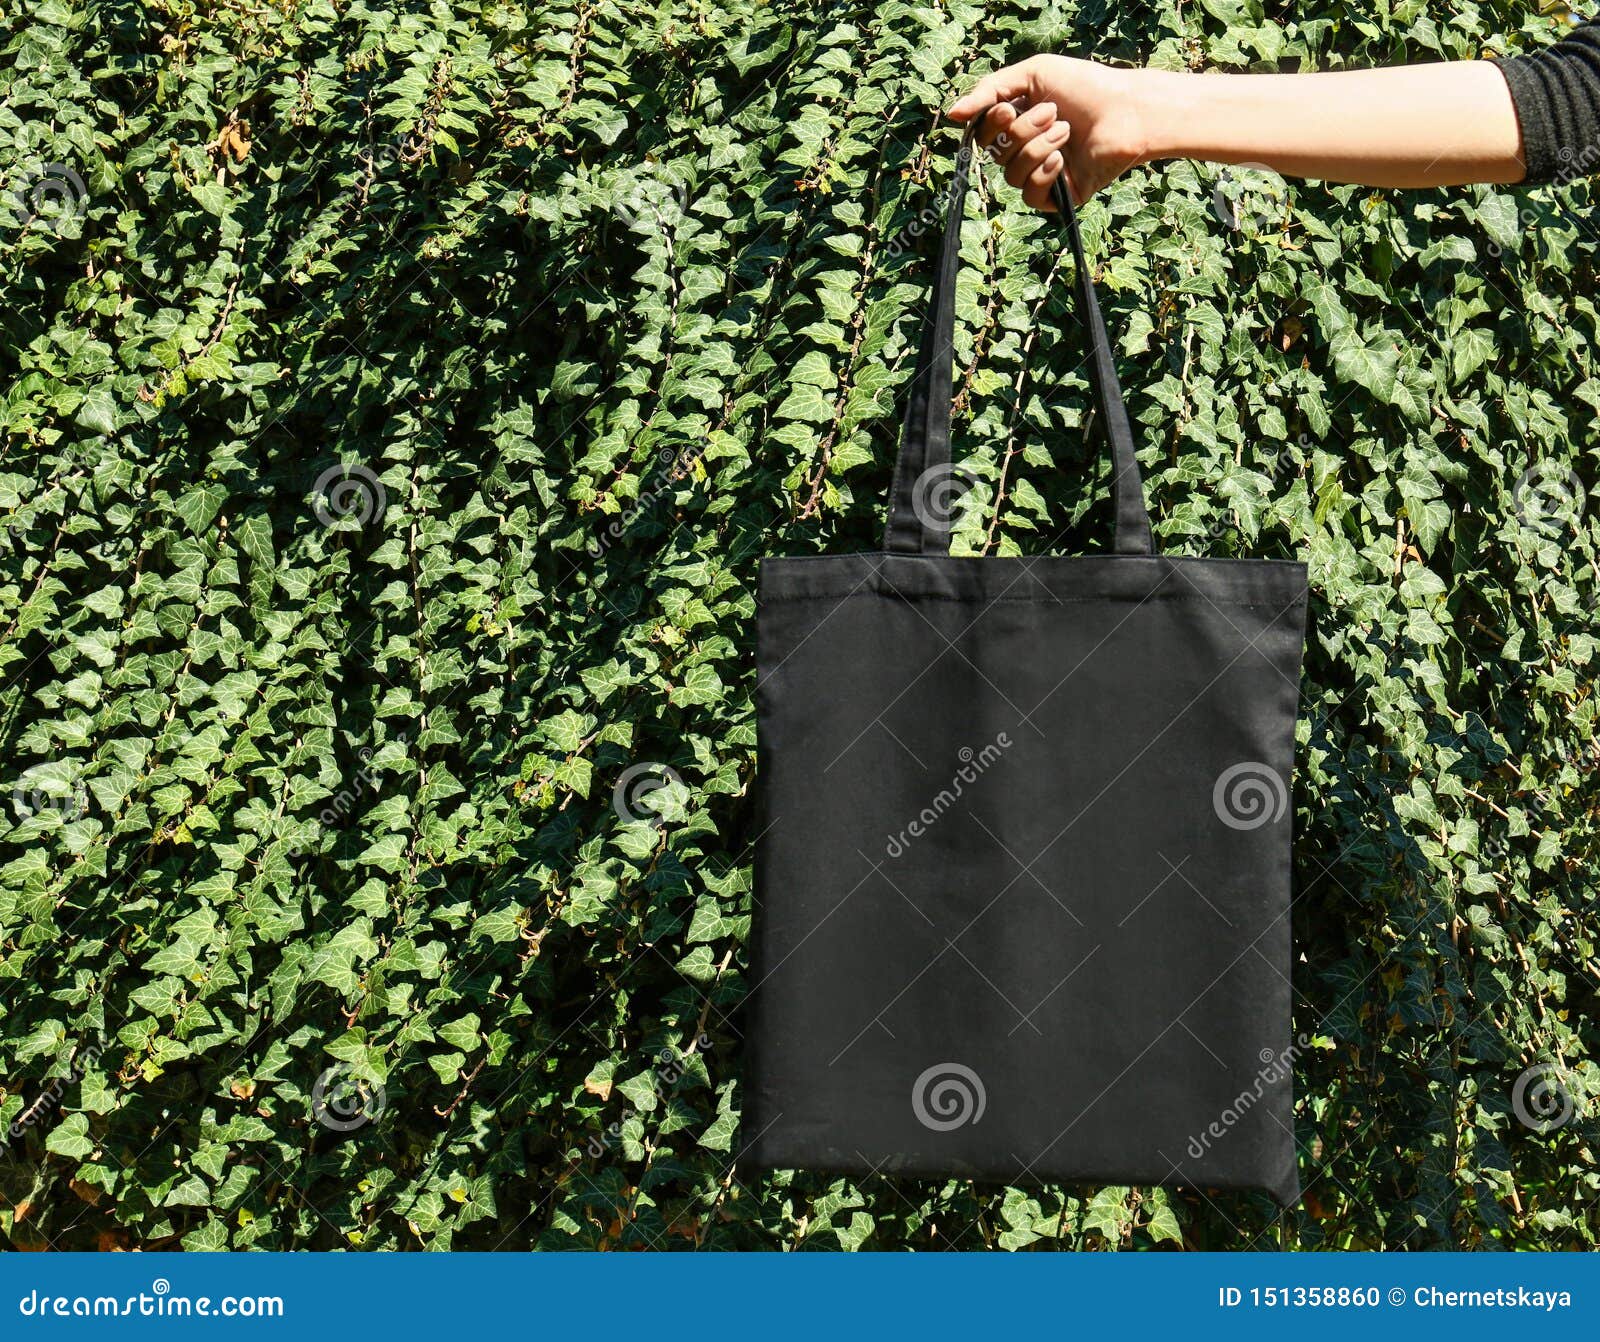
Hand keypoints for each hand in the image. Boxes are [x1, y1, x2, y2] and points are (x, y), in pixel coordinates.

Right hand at [947, 56, 1152, 208]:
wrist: (1127, 111)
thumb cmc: (1085, 86)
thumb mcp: (1033, 73)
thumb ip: (990, 90)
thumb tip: (952, 114)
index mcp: (1017, 122)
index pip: (982, 134)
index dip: (989, 125)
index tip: (1008, 107)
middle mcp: (1027, 149)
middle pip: (995, 154)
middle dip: (1021, 131)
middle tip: (1054, 113)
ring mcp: (1043, 174)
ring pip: (1012, 175)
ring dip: (1037, 148)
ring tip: (1067, 131)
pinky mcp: (1059, 196)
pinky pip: (1030, 196)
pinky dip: (1044, 175)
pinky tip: (1063, 159)